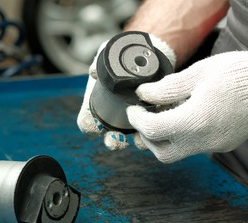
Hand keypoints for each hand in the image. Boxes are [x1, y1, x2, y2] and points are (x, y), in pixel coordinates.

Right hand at [76, 34, 175, 149]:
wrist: (149, 55)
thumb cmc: (123, 58)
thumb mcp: (110, 55)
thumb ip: (100, 62)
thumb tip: (94, 72)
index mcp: (98, 107)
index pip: (88, 123)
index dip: (89, 126)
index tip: (94, 125)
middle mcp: (115, 120)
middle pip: (110, 138)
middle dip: (113, 141)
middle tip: (117, 139)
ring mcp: (136, 122)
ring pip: (133, 139)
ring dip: (135, 142)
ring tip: (139, 139)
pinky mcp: (155, 120)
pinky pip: (156, 133)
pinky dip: (157, 133)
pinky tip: (159, 129)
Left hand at [127, 47, 247, 162]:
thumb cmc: (236, 73)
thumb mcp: (196, 74)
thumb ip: (166, 88)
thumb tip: (143, 95)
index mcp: (195, 121)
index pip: (152, 130)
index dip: (137, 119)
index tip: (133, 109)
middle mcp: (205, 141)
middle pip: (163, 153)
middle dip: (148, 139)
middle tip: (144, 118)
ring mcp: (216, 145)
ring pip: (180, 153)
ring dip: (166, 139)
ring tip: (164, 116)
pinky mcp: (225, 144)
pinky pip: (196, 147)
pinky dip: (184, 136)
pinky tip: (187, 118)